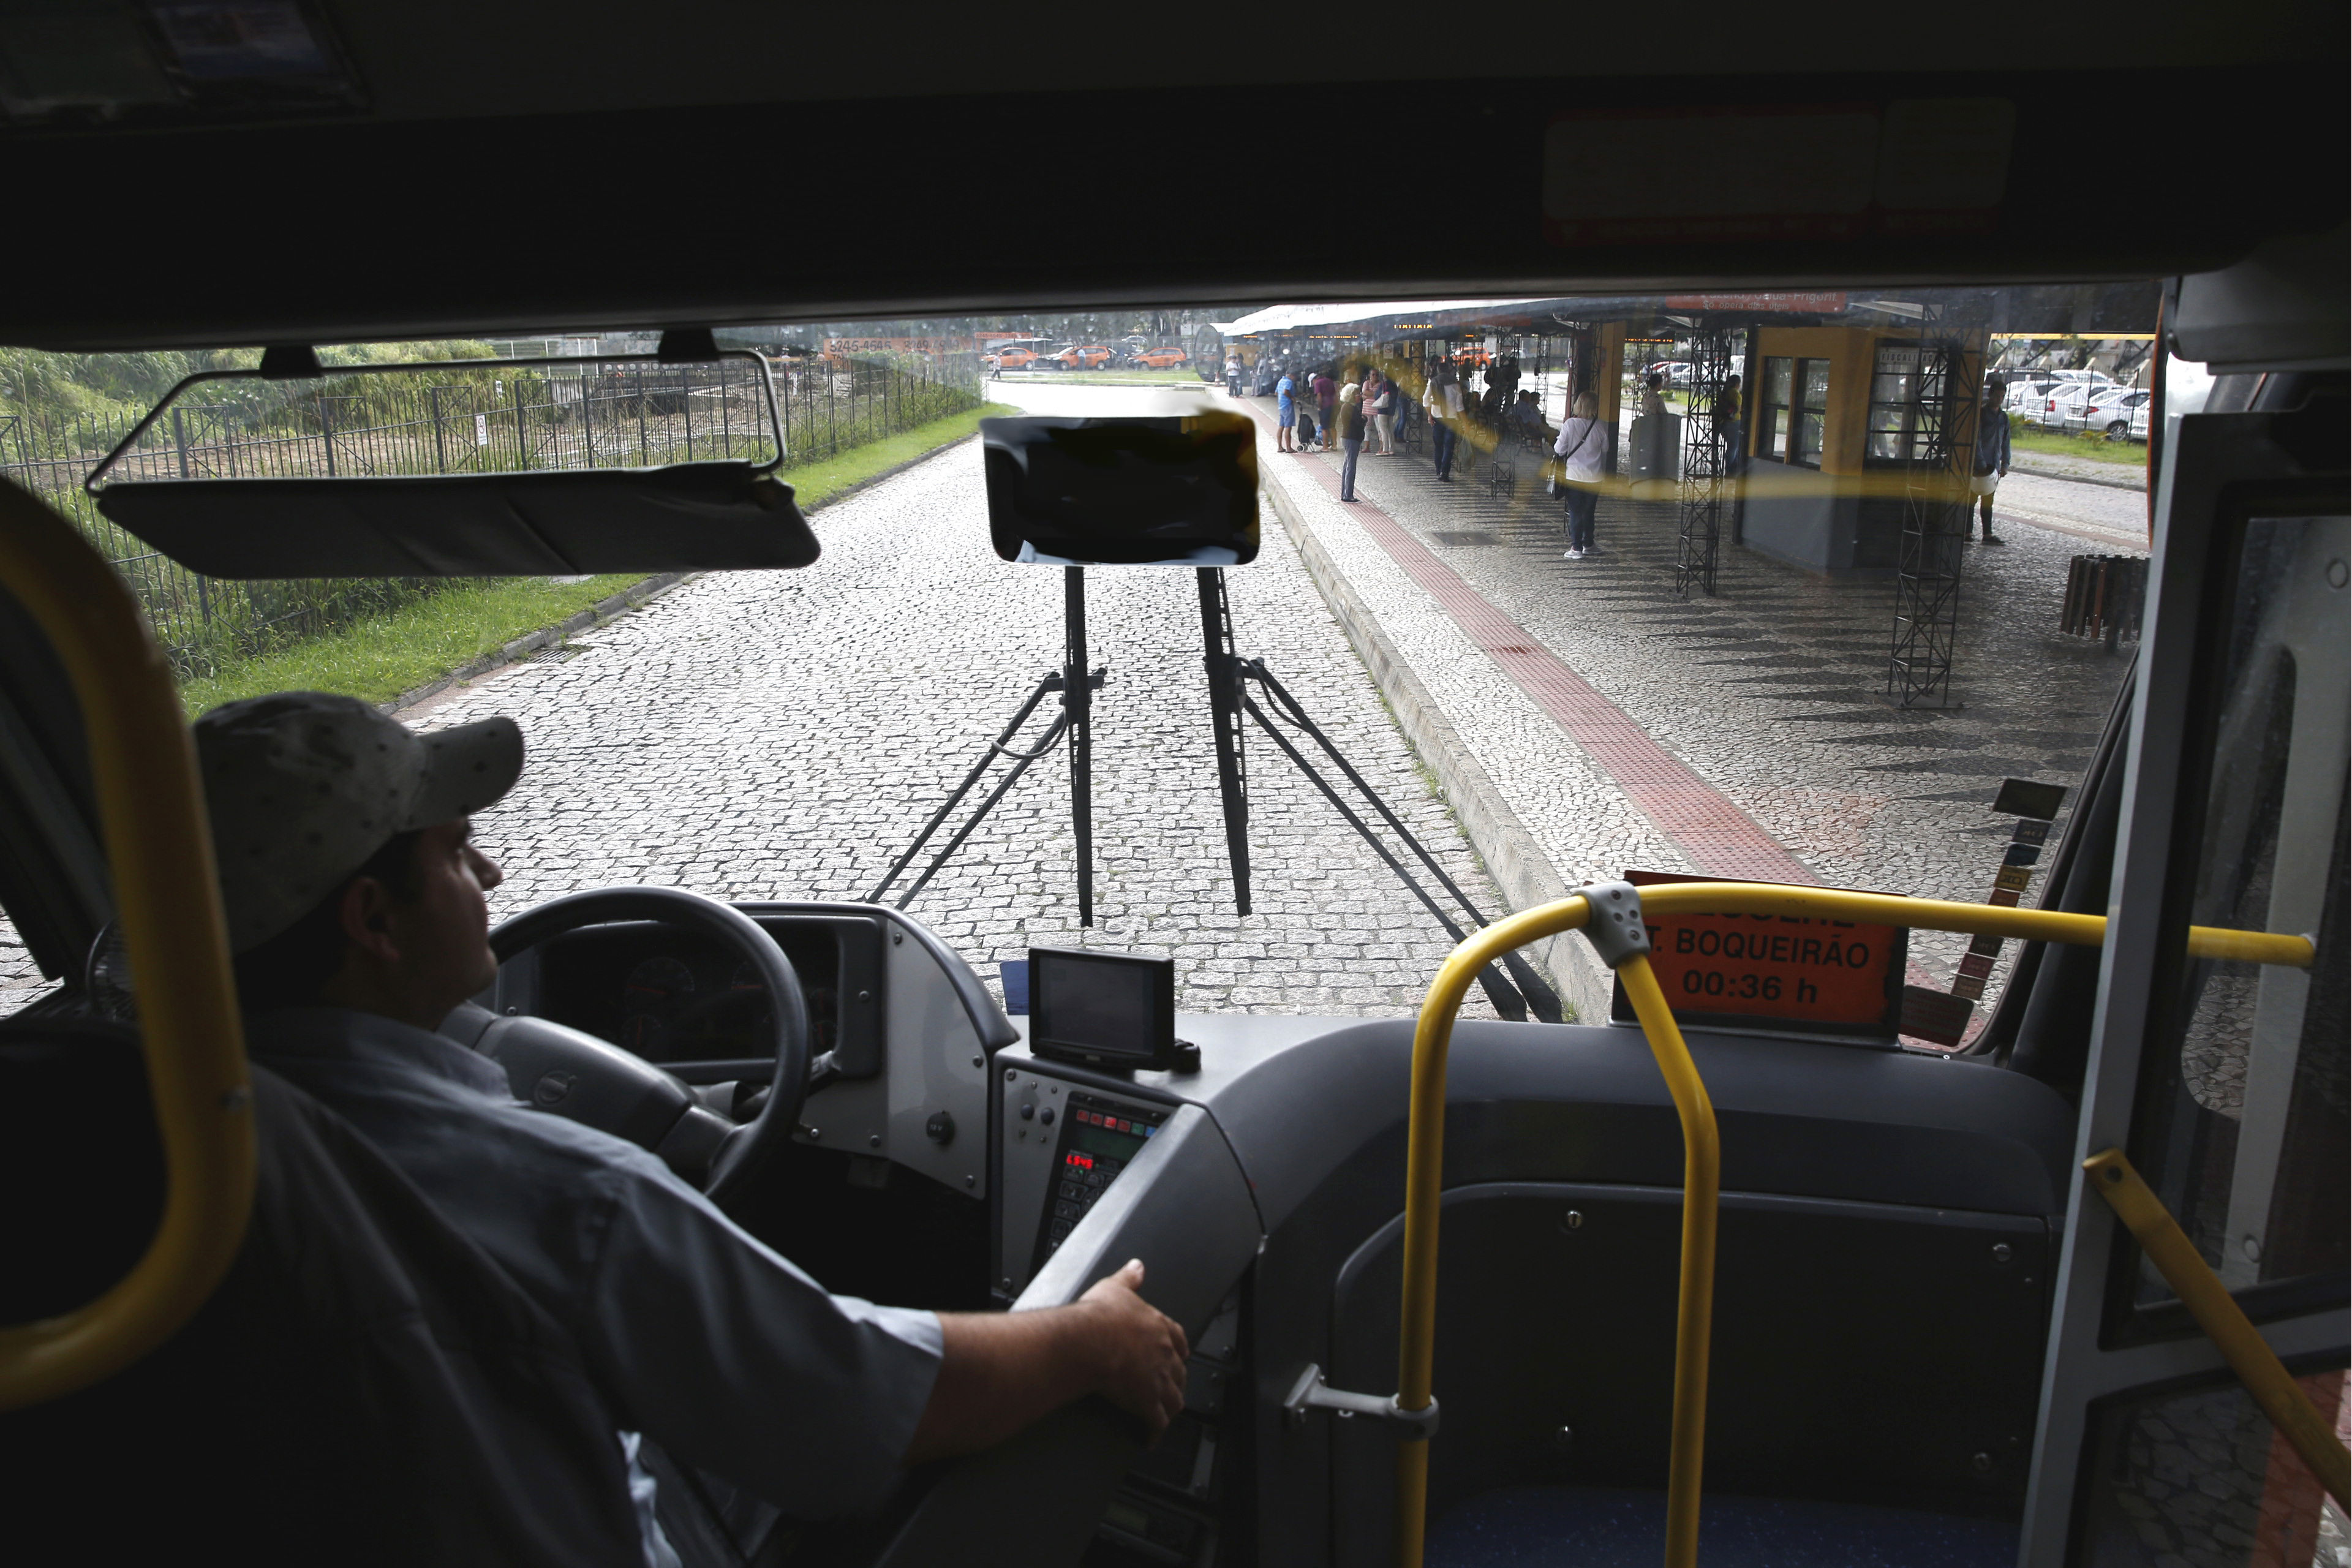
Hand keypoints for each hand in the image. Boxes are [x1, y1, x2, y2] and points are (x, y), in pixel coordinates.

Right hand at [1076, 1260, 1189, 1438]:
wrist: (1089, 1340)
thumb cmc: (1098, 1316)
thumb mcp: (1115, 1287)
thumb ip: (1129, 1278)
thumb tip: (1137, 1266)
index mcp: (1157, 1326)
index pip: (1177, 1338)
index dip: (1179, 1348)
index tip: (1179, 1353)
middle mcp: (1163, 1353)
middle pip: (1179, 1371)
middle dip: (1176, 1380)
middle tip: (1172, 1386)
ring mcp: (1157, 1379)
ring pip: (1174, 1398)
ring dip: (1171, 1407)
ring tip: (1165, 1415)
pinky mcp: (1146, 1402)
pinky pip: (1156, 1422)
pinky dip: (1154, 1432)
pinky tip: (1149, 1438)